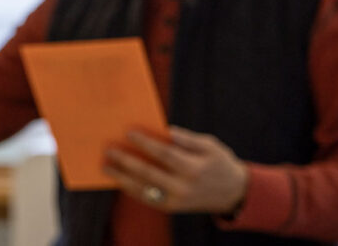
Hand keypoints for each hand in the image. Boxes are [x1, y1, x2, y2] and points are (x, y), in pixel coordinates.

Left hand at [103, 126, 248, 213]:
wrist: (231, 193)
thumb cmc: (218, 162)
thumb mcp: (209, 145)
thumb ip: (186, 139)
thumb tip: (164, 130)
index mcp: (194, 168)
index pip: (164, 154)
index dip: (145, 143)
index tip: (129, 132)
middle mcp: (183, 187)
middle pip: (149, 173)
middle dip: (126, 161)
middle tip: (109, 150)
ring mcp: (175, 200)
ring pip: (143, 189)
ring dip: (122, 178)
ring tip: (106, 166)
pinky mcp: (170, 208)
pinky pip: (146, 198)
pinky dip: (131, 189)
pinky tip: (119, 179)